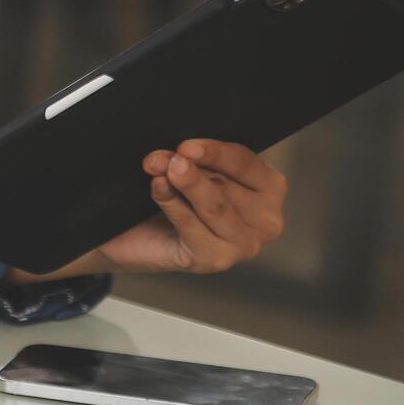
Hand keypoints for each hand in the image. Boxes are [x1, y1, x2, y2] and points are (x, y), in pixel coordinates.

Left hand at [9, 139, 287, 282]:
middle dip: (190, 166)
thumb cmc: (173, 198)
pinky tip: (159, 189)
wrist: (135, 236)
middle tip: (160, 156)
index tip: (186, 145)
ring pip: (214, 205)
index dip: (216, 152)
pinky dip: (173, 205)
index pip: (246, 163)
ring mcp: (244, 245)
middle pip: (228, 183)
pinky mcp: (216, 260)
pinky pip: (193, 226)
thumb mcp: (192, 170)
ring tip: (157, 167)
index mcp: (269, 189)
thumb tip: (181, 150)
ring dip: (183, 184)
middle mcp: (266, 221)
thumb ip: (196, 159)